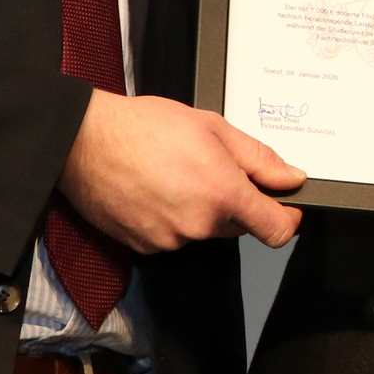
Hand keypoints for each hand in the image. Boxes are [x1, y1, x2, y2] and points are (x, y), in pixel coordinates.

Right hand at [61, 92, 303, 251]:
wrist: (83, 141)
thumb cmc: (142, 127)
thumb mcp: (213, 127)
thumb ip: (258, 159)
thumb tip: (290, 177)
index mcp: (222, 194)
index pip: (276, 230)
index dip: (287, 218)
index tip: (285, 207)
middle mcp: (199, 225)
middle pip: (239, 226)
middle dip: (235, 202)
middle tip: (208, 167)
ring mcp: (170, 240)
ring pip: (204, 230)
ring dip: (200, 209)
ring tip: (173, 174)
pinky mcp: (146, 246)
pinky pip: (174, 236)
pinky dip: (172, 217)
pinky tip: (154, 190)